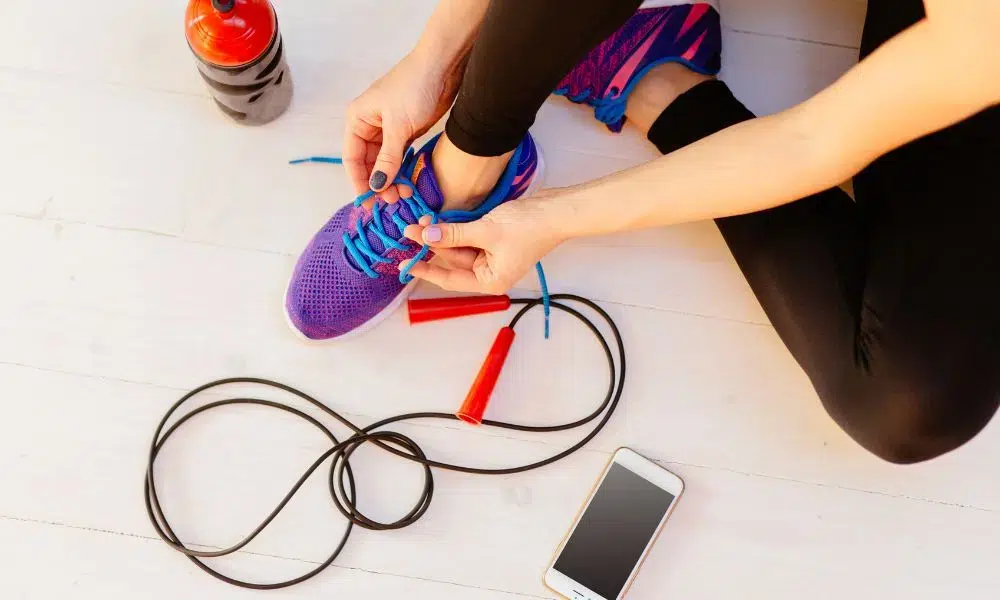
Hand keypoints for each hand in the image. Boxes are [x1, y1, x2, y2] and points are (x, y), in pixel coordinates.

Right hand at [343, 50, 463, 204]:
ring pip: (385, 162)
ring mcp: (389, 129)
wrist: (443, 66)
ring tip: (404, 194)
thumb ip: (388, 158)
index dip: (358, 182)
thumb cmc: (414, 87)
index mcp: (358, 119)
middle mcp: (369, 125)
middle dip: (378, 183)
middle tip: (392, 200)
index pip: (352, 158)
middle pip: (368, 163)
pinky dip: (402, 170)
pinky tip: (408, 183)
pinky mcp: (407, 131)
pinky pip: (399, 157)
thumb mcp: (399, 126)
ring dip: (391, 179)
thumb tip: (376, 185)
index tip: (368, 202)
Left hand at [400, 194, 565, 293]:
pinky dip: (455, 229)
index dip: (425, 270)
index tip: (403, 264)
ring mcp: (492, 257)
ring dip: (442, 234)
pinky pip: (467, 238)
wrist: (556, 210)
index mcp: (489, 281)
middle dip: (433, 245)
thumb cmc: (528, 227)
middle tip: (412, 228)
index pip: (449, 279)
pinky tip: (440, 219)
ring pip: (458, 247)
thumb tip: (425, 236)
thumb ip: (452, 234)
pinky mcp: (493, 241)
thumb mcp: (485, 231)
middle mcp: (489, 273)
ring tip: (424, 220)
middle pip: (452, 261)